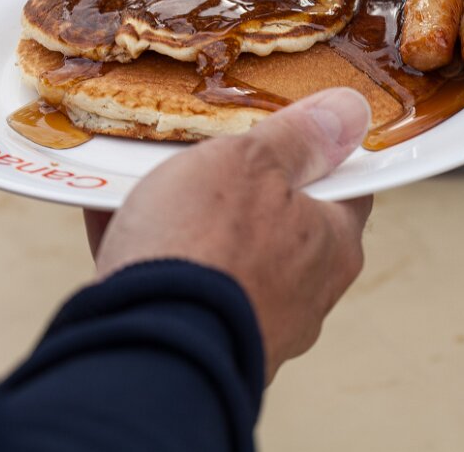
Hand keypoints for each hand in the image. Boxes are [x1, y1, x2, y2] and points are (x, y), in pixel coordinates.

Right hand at [88, 88, 373, 383]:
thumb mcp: (251, 163)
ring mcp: (256, 327)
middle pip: (281, 222)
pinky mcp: (202, 347)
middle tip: (204, 153)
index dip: (318, 154)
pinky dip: (153, 255)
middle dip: (242, 188)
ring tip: (144, 179)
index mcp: (333, 245)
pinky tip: (112, 217)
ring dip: (190, 221)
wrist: (144, 351)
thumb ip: (298, 136)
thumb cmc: (207, 246)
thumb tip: (351, 111)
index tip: (285, 132)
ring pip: (224, 255)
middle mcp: (305, 294)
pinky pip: (180, 287)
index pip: (346, 188)